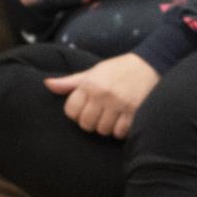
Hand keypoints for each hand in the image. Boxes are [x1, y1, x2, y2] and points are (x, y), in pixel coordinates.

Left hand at [43, 54, 159, 137]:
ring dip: (106, 127)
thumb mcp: (92, 72)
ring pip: (103, 130)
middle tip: (99, 115)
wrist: (150, 64)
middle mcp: (103, 94)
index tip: (85, 109)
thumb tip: (47, 85)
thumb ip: (70, 82)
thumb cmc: (117, 69)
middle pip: (86, 124)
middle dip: (91, 123)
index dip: (76, 114)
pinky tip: (122, 121)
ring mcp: (119, 104)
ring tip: (112, 118)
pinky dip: (120, 131)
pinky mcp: (134, 112)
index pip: (71, 111)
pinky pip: (120, 132)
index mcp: (90, 84)